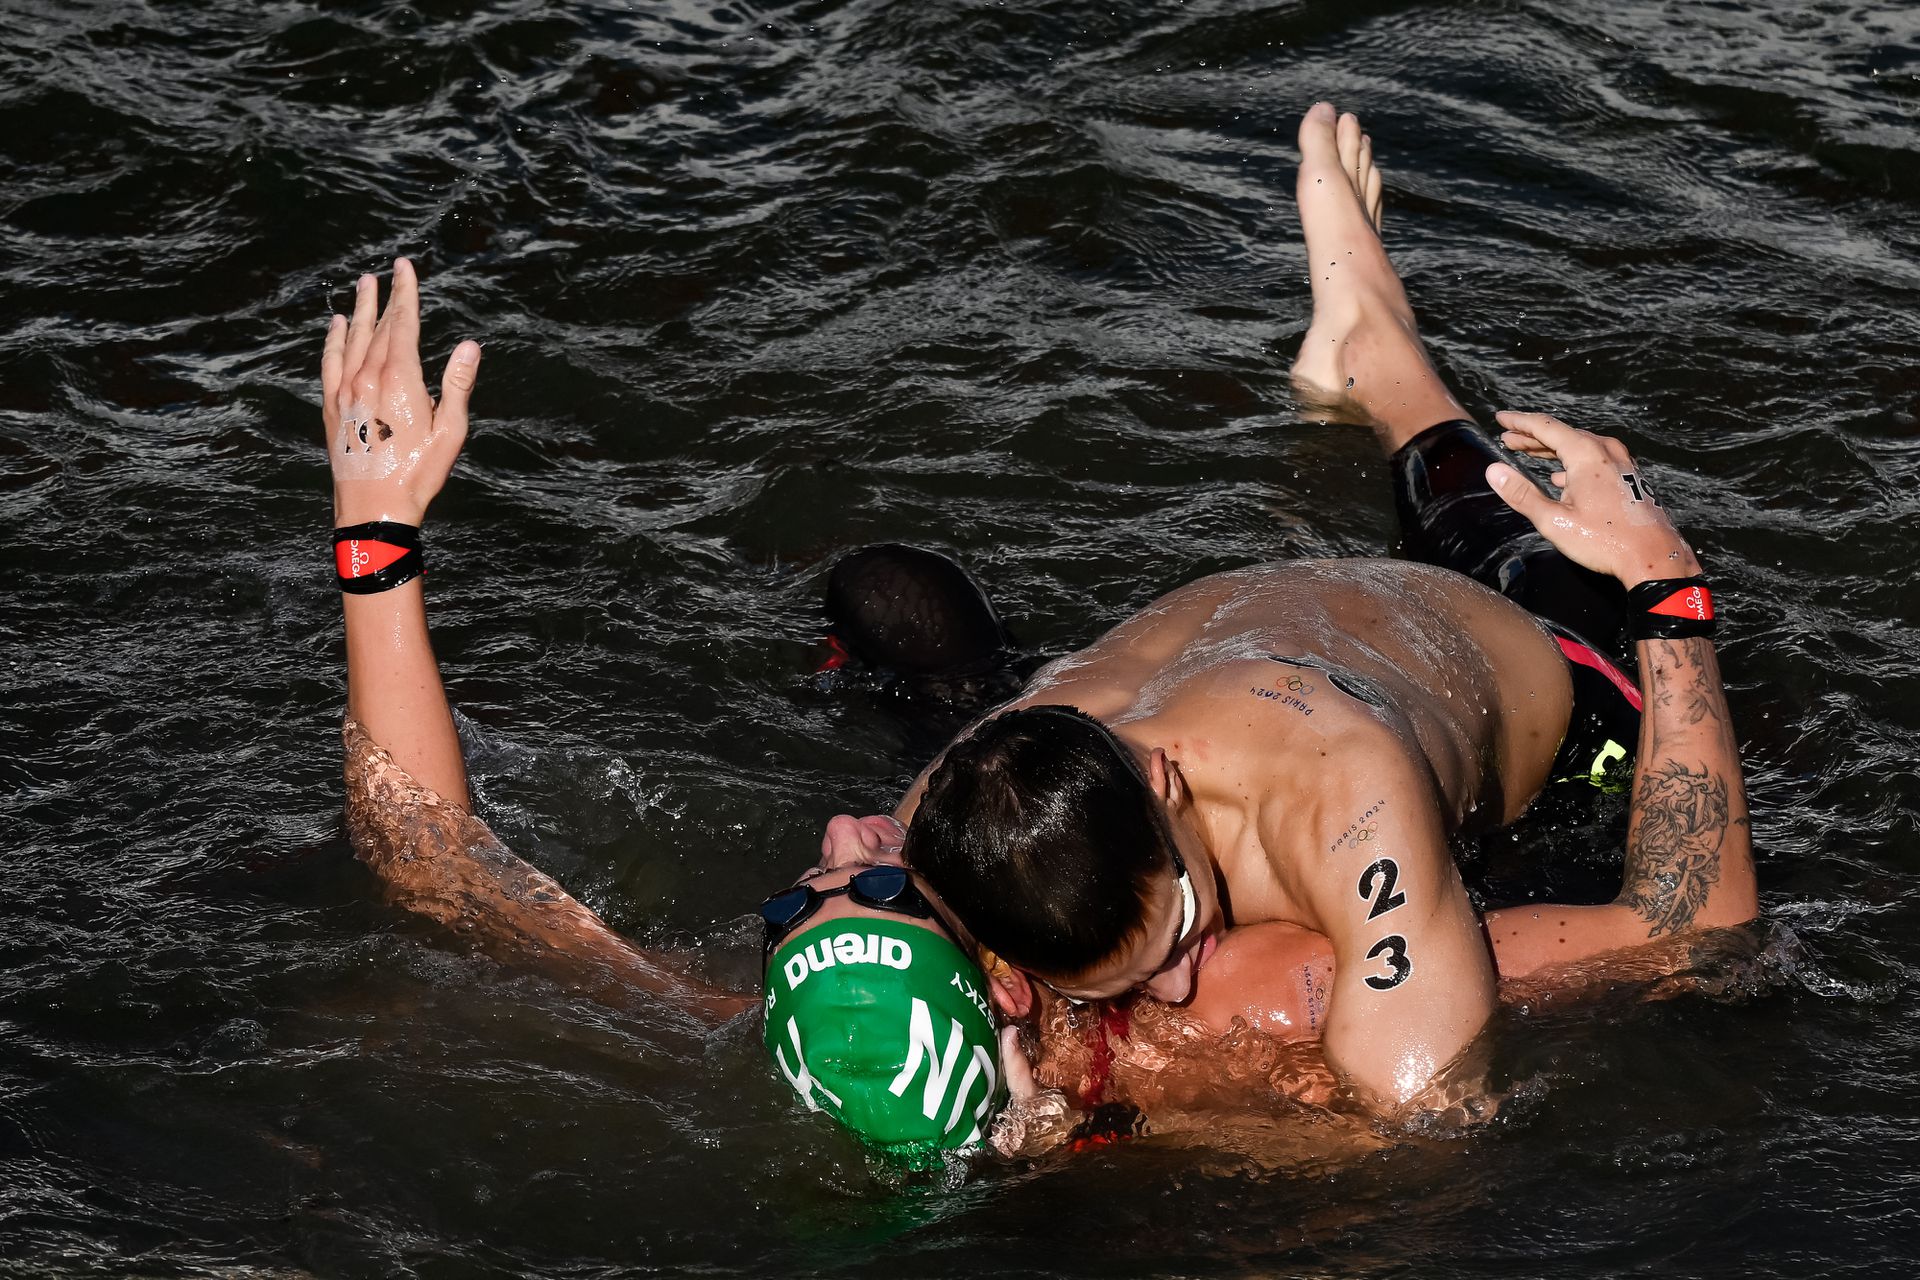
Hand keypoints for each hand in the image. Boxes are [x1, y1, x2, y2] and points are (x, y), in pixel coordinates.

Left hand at [321, 258, 479, 527]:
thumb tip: (468, 347)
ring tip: (363, 286)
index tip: (405, 268)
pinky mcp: (332, 406)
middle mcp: (368, 377)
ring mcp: (345, 390)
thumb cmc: (417, 473)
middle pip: (378, 326)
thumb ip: (457, 386)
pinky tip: (336, 326)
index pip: (403, 324)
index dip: (405, 293)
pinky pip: (330, 362)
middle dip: (385, 296)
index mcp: (399, 380)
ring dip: (359, 310)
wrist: (374, 507)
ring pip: (352, 339)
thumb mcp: (449, 432)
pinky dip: (333, 340)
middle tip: (388, 270)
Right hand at [1485, 410, 1702, 587]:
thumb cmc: (1605, 540)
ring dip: (1552, 448)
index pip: (1545, 427)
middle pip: (1562, 434)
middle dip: (1532, 436)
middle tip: (1509, 439)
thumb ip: (1522, 494)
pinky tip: (1562, 476)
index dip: (1519, 422)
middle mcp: (1605, 451)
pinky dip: (1572, 460)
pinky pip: (1595, 458)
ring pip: (1579, 445)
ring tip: (1530, 453)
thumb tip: (1494, 472)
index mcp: (1586, 454)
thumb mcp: (1554, 520)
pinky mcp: (1629, 476)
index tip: (1501, 418)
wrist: (1653, 556)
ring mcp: (1621, 462)